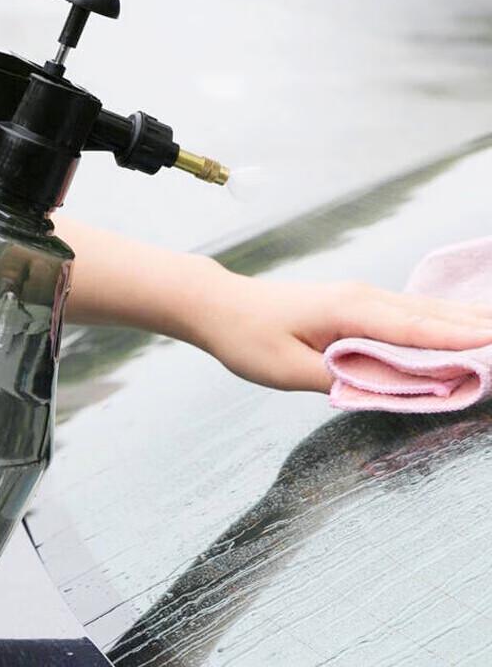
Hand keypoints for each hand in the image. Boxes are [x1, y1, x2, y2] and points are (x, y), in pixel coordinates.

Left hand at [198, 270, 491, 392]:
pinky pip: (407, 312)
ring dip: (464, 319)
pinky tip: (458, 323)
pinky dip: (439, 319)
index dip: (460, 339)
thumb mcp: (289, 370)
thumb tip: (388, 388)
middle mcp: (362, 297)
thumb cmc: (248, 337)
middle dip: (477, 325)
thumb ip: (340, 379)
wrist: (220, 306)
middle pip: (431, 314)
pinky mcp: (354, 304)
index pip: (416, 329)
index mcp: (349, 311)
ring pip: (423, 309)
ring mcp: (359, 297)